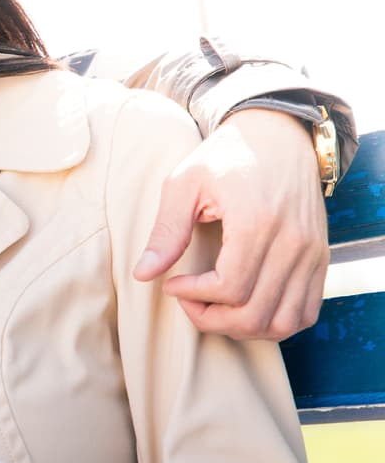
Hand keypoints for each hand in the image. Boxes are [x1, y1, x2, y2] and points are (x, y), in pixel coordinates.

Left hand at [132, 108, 327, 339]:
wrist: (278, 135)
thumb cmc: (225, 157)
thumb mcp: (185, 184)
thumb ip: (166, 231)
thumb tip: (142, 274)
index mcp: (258, 222)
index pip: (230, 288)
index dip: (193, 296)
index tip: (172, 284)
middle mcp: (293, 242)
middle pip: (255, 313)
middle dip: (211, 318)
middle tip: (188, 300)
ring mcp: (312, 253)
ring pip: (282, 322)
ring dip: (242, 327)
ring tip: (214, 307)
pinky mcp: (320, 259)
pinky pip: (305, 312)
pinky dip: (273, 321)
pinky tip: (243, 306)